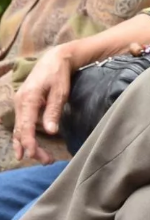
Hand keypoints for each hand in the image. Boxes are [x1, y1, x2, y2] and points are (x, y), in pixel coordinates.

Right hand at [12, 47, 73, 163]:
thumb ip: (53, 111)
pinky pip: (21, 124)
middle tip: (46, 161)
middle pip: (21, 131)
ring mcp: (20, 104)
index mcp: (28, 99)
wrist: (54, 59)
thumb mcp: (60, 92)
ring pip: (19, 129)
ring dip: (28, 144)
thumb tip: (50, 132)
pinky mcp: (24, 104)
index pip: (25, 127)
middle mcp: (20, 103)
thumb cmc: (59, 74)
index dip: (29, 143)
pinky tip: (27, 148)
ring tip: (42, 158)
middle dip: (31, 148)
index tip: (34, 156)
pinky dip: (24, 136)